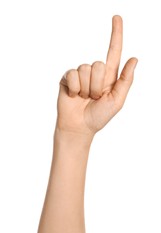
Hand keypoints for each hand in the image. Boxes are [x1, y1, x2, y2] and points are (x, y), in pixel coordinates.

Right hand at [56, 15, 137, 136]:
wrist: (79, 127)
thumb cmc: (99, 116)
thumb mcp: (117, 101)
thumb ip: (125, 80)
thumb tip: (134, 58)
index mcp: (109, 77)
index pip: (113, 52)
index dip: (116, 35)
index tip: (116, 18)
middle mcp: (95, 73)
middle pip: (98, 64)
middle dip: (97, 85)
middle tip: (94, 97)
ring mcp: (81, 75)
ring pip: (85, 69)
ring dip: (86, 88)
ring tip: (84, 98)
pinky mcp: (69, 78)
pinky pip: (73, 74)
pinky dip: (75, 88)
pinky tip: (74, 95)